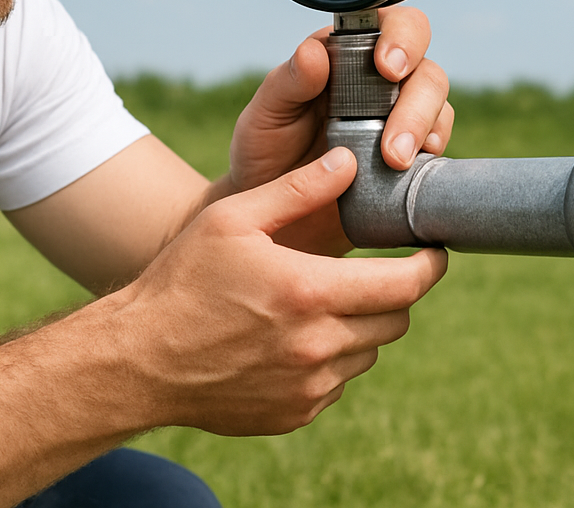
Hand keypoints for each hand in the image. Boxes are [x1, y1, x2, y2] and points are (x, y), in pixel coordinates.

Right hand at [113, 147, 447, 434]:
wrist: (138, 360)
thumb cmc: (182, 281)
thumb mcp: (233, 220)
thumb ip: (297, 189)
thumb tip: (348, 160)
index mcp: (308, 291)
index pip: (405, 284)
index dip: (430, 266)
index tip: (435, 252)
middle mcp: (317, 347)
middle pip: (395, 320)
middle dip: (393, 292)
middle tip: (371, 271)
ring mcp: (308, 388)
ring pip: (367, 352)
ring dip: (360, 326)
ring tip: (320, 301)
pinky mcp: (295, 413)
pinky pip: (337, 384)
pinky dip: (330, 360)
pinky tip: (292, 338)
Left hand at [222, 5, 453, 254]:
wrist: (273, 214)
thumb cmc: (266, 152)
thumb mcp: (266, 115)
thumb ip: (288, 82)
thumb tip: (315, 51)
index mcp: (346, 55)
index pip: (391, 25)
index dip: (401, 37)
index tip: (388, 67)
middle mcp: (381, 81)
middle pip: (425, 69)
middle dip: (415, 101)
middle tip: (391, 139)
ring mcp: (399, 117)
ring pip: (438, 105)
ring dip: (423, 128)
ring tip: (395, 161)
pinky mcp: (411, 154)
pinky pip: (437, 144)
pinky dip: (432, 152)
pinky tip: (412, 168)